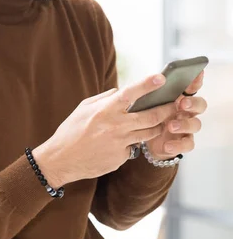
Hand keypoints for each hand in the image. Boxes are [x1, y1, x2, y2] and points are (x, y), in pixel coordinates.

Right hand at [33, 73, 178, 187]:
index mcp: (105, 109)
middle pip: (151, 116)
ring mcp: (120, 143)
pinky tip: (126, 141)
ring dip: (159, 126)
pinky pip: (134, 147)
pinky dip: (133, 142)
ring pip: (149, 133)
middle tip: (177, 104)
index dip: (147, 84)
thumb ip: (105, 98)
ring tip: (164, 121)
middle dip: (168, 109)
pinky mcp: (121, 158)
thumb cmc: (71, 131)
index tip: (162, 77)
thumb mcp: (84, 108)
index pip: (131, 93)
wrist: (61, 160)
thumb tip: (121, 91)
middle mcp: (115, 125)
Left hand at [146, 70, 206, 159]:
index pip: (192, 86)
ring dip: (184, 124)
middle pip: (200, 104)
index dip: (197, 79)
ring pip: (195, 124)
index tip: (197, 72)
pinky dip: (177, 145)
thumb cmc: (148, 113)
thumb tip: (151, 82)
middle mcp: (187, 111)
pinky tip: (167, 145)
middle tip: (182, 102)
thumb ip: (152, 93)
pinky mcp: (183, 142)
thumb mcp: (148, 101)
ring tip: (170, 125)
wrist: (143, 137)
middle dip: (193, 102)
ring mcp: (187, 127)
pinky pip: (187, 144)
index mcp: (180, 97)